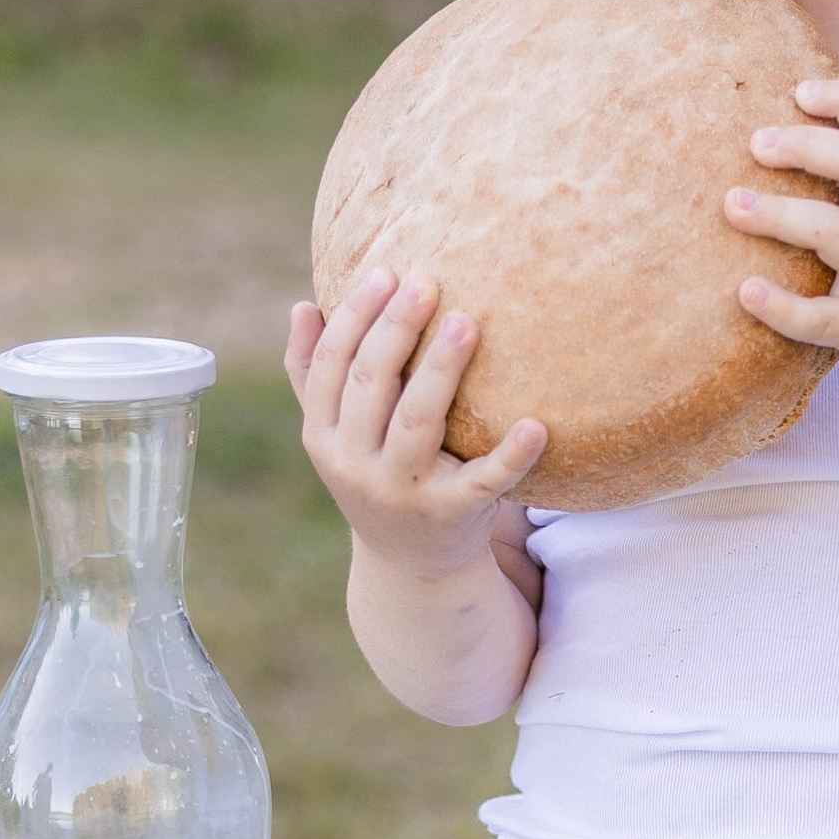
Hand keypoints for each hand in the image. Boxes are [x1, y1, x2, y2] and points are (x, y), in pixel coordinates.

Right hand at [286, 269, 545, 573]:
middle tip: (428, 281)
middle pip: (372, 384)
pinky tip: (536, 425)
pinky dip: (510, 455)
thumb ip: (312, 374)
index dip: (355, 316)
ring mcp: (402, 492)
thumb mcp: (335, 435)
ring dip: (441, 370)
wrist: (411, 565)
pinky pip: (483, 480)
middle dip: (397, 329)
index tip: (385, 272)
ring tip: (468, 321)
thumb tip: (303, 306)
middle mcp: (354, 464)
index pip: (332, 365)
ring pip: (418, 421)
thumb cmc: (376, 473)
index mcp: (322, 436)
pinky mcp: (453, 515)